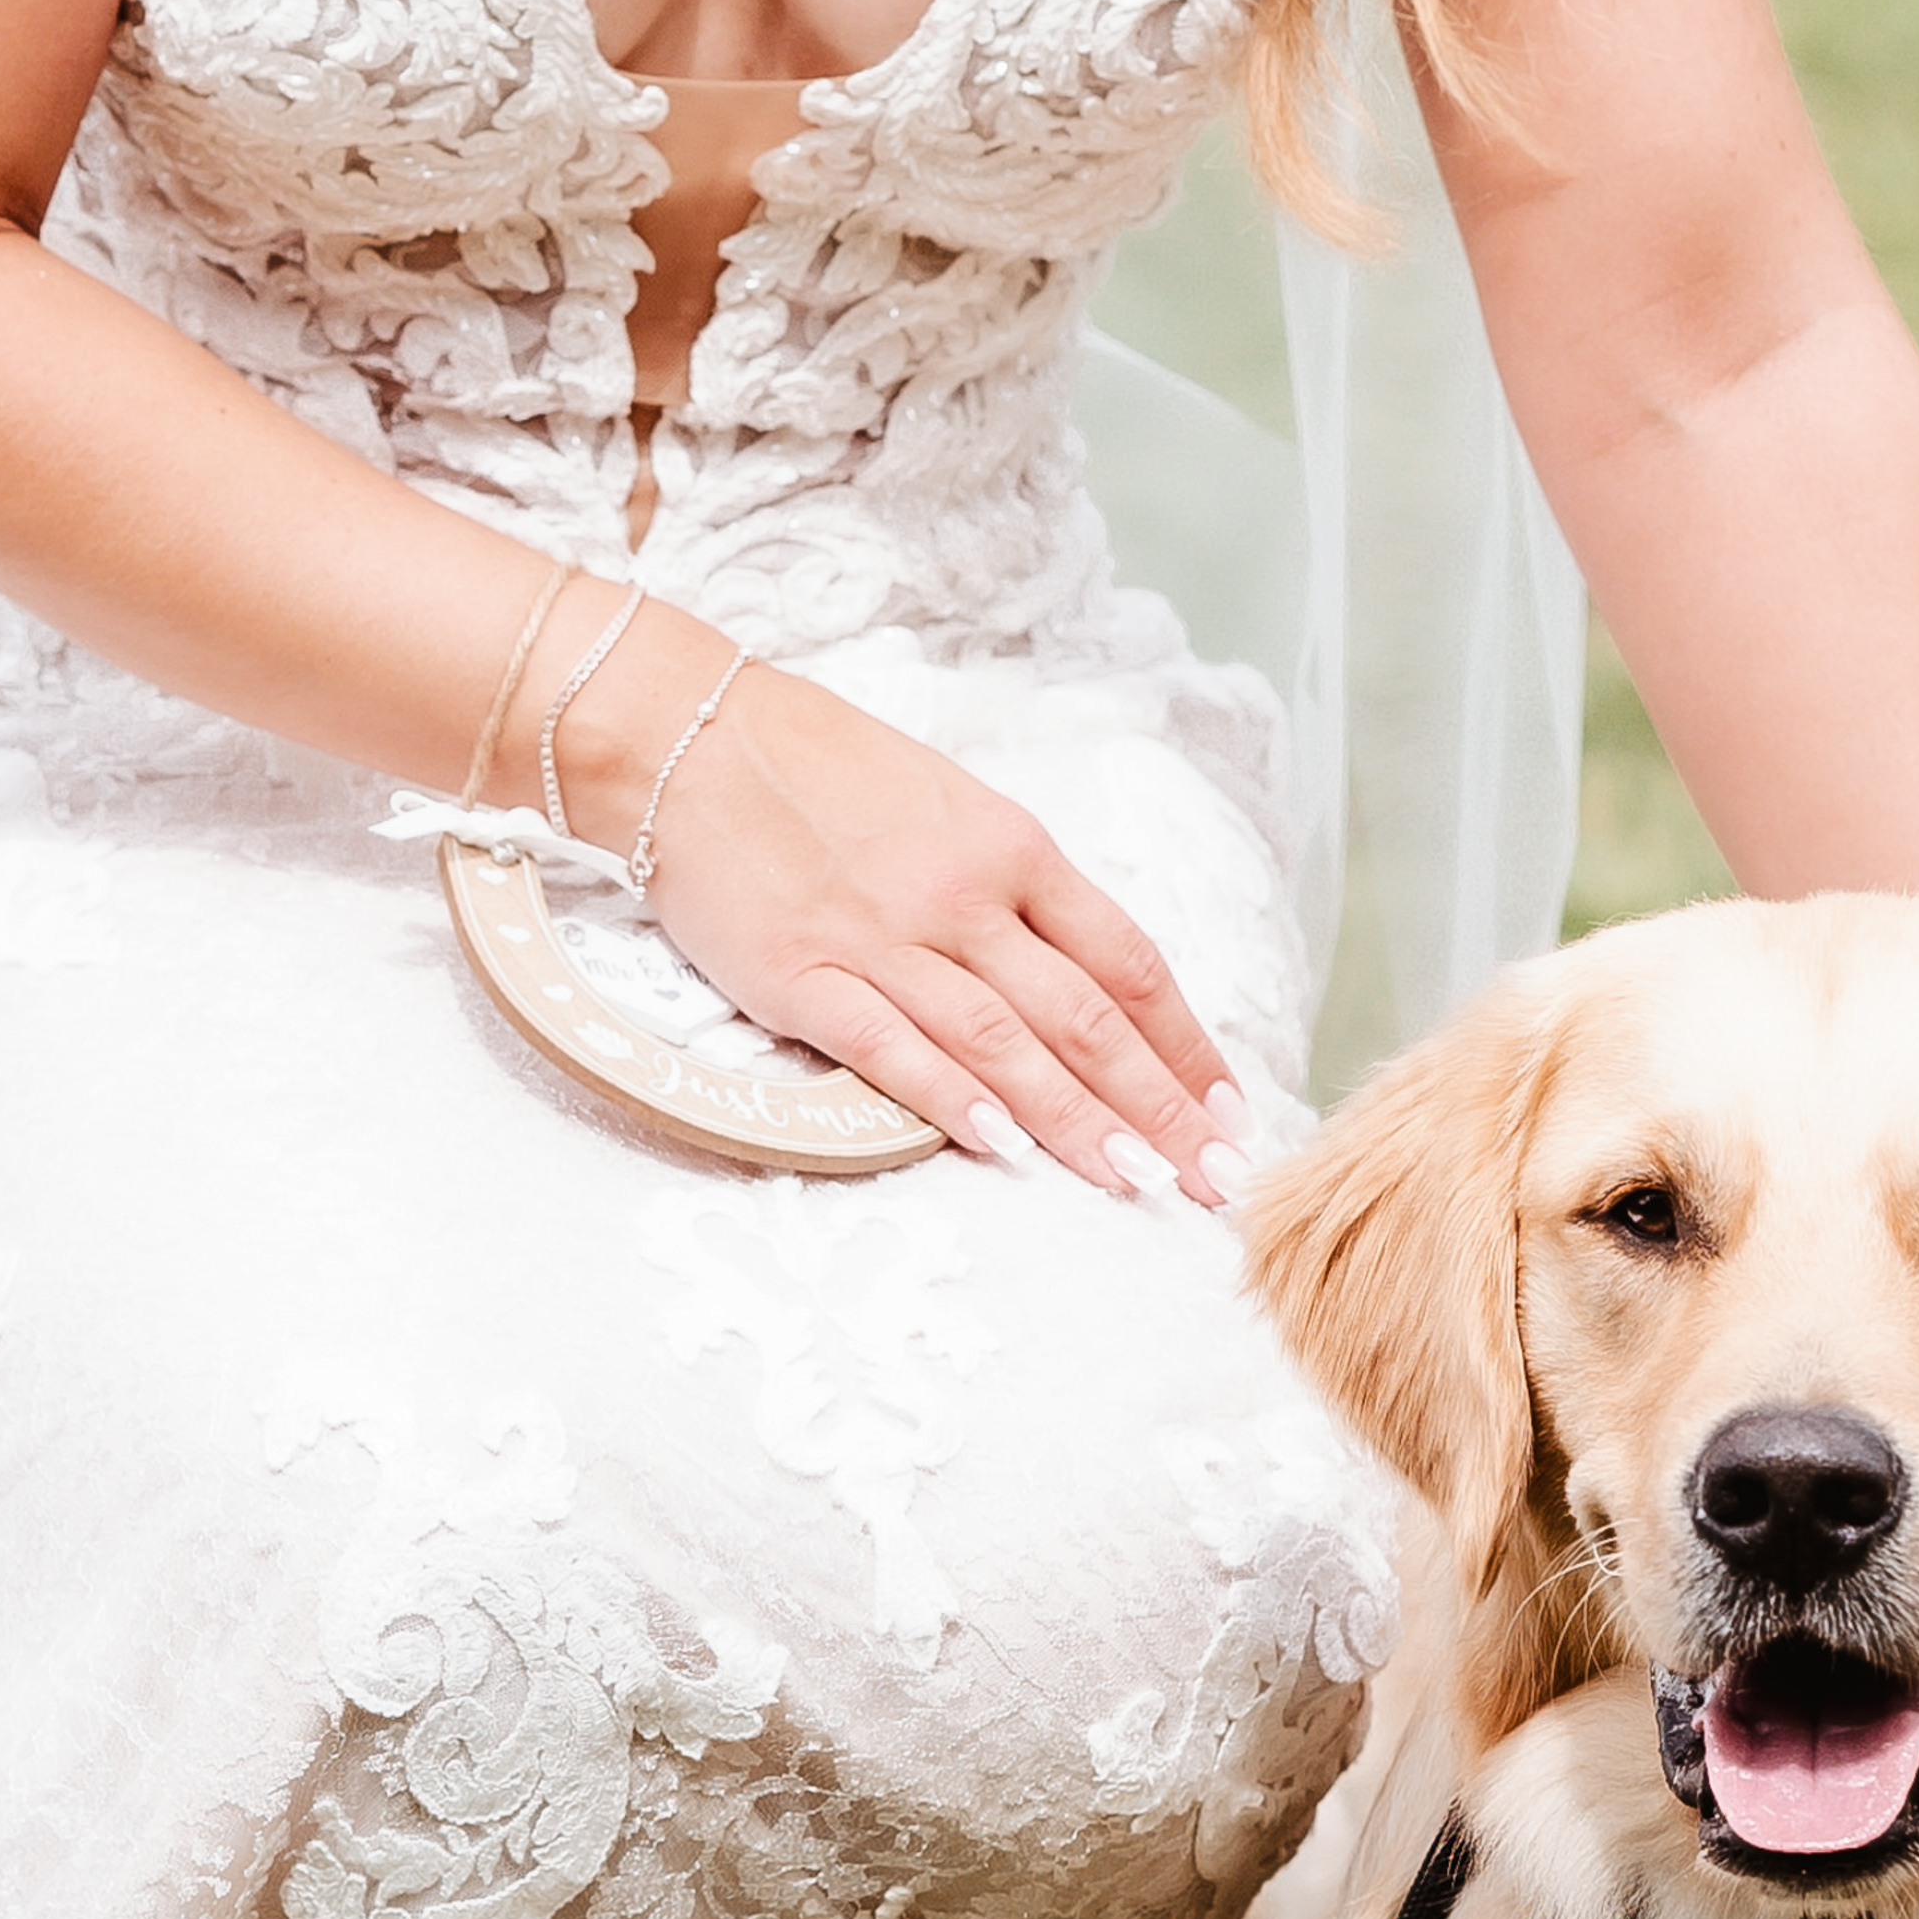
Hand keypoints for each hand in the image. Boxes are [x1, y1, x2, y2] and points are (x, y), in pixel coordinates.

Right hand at [555, 634, 1243, 1208]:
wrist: (691, 734)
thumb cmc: (820, 766)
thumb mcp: (946, 803)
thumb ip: (1013, 886)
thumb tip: (1082, 975)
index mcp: (1011, 847)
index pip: (1126, 961)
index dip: (1184, 1043)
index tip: (1227, 1105)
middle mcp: (964, 896)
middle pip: (1084, 1017)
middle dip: (1159, 1107)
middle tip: (1212, 1178)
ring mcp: (884, 938)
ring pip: (1005, 1044)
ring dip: (1078, 1122)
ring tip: (1137, 1184)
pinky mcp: (803, 976)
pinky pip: (893, 1049)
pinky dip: (953, 1101)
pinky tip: (1004, 1149)